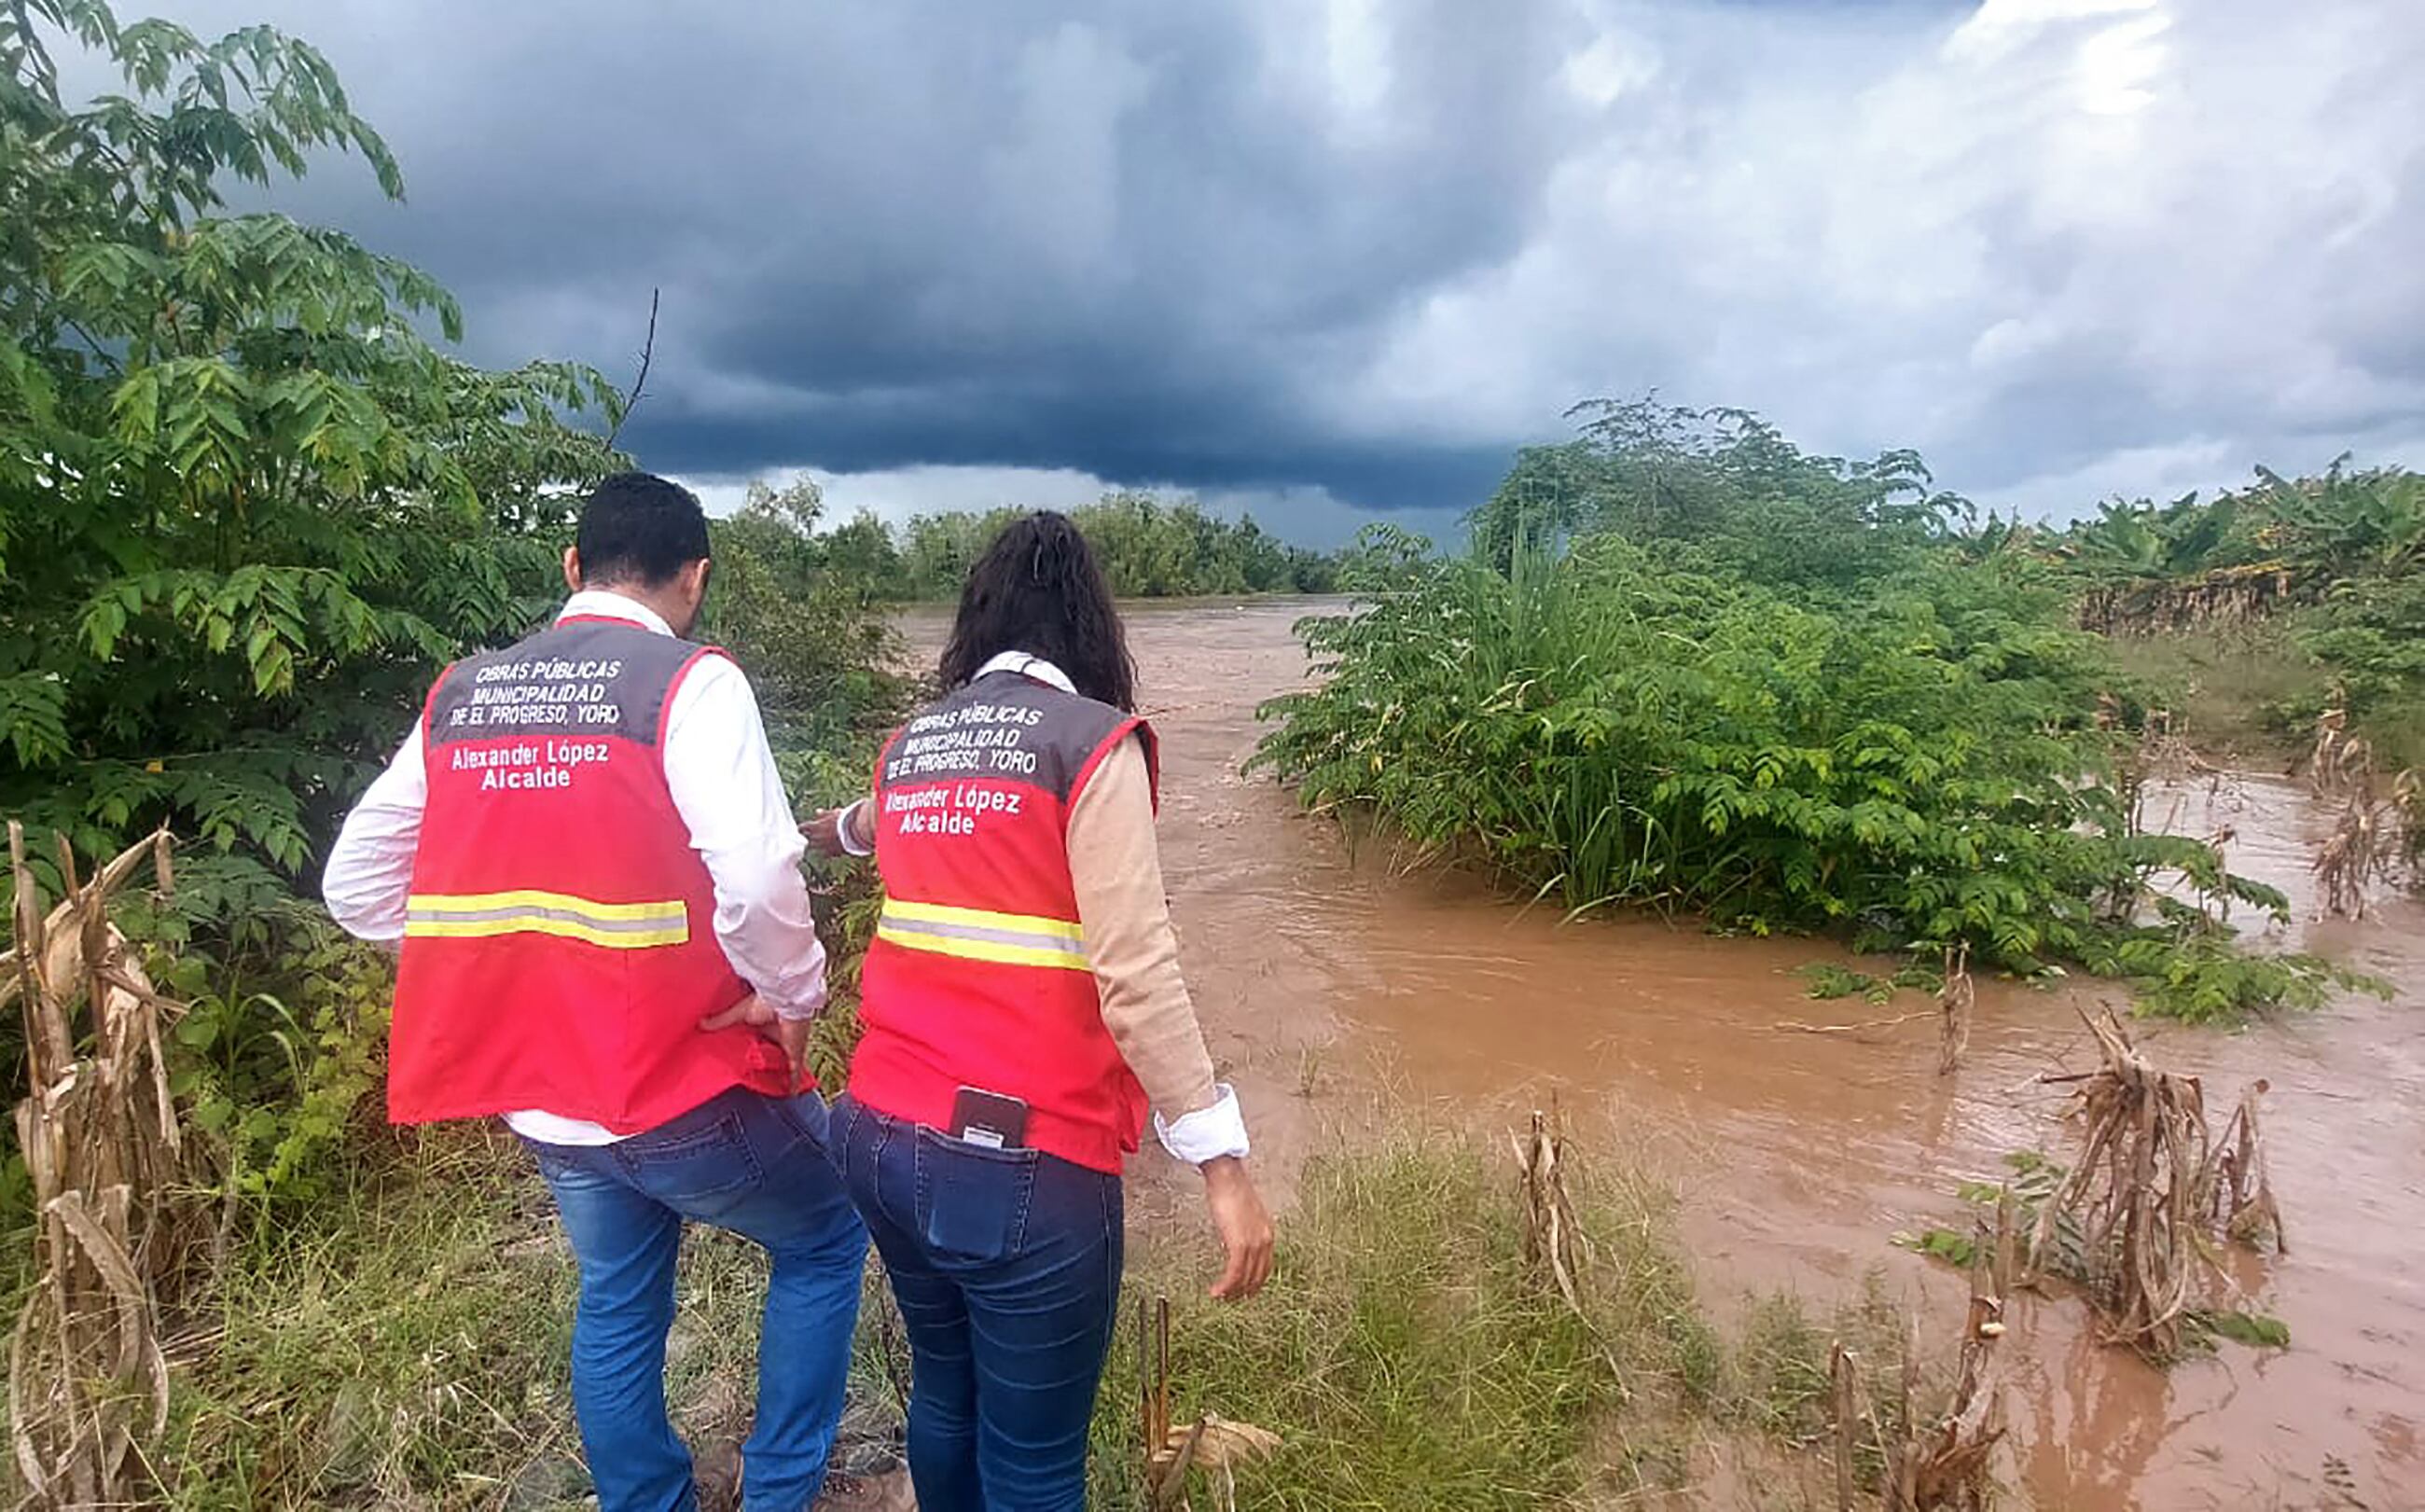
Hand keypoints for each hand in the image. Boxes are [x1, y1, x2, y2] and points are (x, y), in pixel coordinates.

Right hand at [699, 992, 812, 1080]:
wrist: (784, 1000)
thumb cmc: (765, 1002)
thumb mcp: (739, 1014)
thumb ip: (720, 1021)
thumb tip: (700, 1025)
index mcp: (766, 1027)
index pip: (760, 1043)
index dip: (755, 1052)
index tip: (746, 1063)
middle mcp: (779, 1037)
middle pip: (773, 1056)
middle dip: (768, 1067)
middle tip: (757, 1081)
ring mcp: (789, 1047)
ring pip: (785, 1066)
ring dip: (781, 1076)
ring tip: (774, 1090)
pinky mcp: (795, 1054)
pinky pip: (796, 1073)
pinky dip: (793, 1084)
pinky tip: (791, 1094)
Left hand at [801, 803, 863, 858]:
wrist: (857, 832)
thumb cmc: (845, 820)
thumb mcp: (834, 813)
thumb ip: (824, 814)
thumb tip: (818, 812)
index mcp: (815, 826)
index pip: (802, 828)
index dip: (802, 828)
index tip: (801, 828)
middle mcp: (817, 838)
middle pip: (808, 839)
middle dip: (809, 838)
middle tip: (812, 835)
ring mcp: (824, 847)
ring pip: (816, 848)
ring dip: (818, 845)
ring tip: (823, 842)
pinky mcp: (832, 854)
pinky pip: (827, 854)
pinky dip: (828, 851)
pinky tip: (832, 848)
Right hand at [1200, 1156, 1273, 1301]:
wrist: (1227, 1178)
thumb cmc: (1231, 1191)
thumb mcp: (1243, 1214)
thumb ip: (1243, 1230)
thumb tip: (1233, 1243)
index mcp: (1268, 1233)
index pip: (1265, 1267)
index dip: (1254, 1282)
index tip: (1244, 1291)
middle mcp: (1265, 1240)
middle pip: (1257, 1276)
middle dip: (1243, 1291)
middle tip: (1229, 1299)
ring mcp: (1255, 1243)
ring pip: (1245, 1278)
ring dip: (1231, 1291)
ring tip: (1220, 1297)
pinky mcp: (1240, 1244)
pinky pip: (1235, 1273)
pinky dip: (1226, 1285)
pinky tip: (1217, 1290)